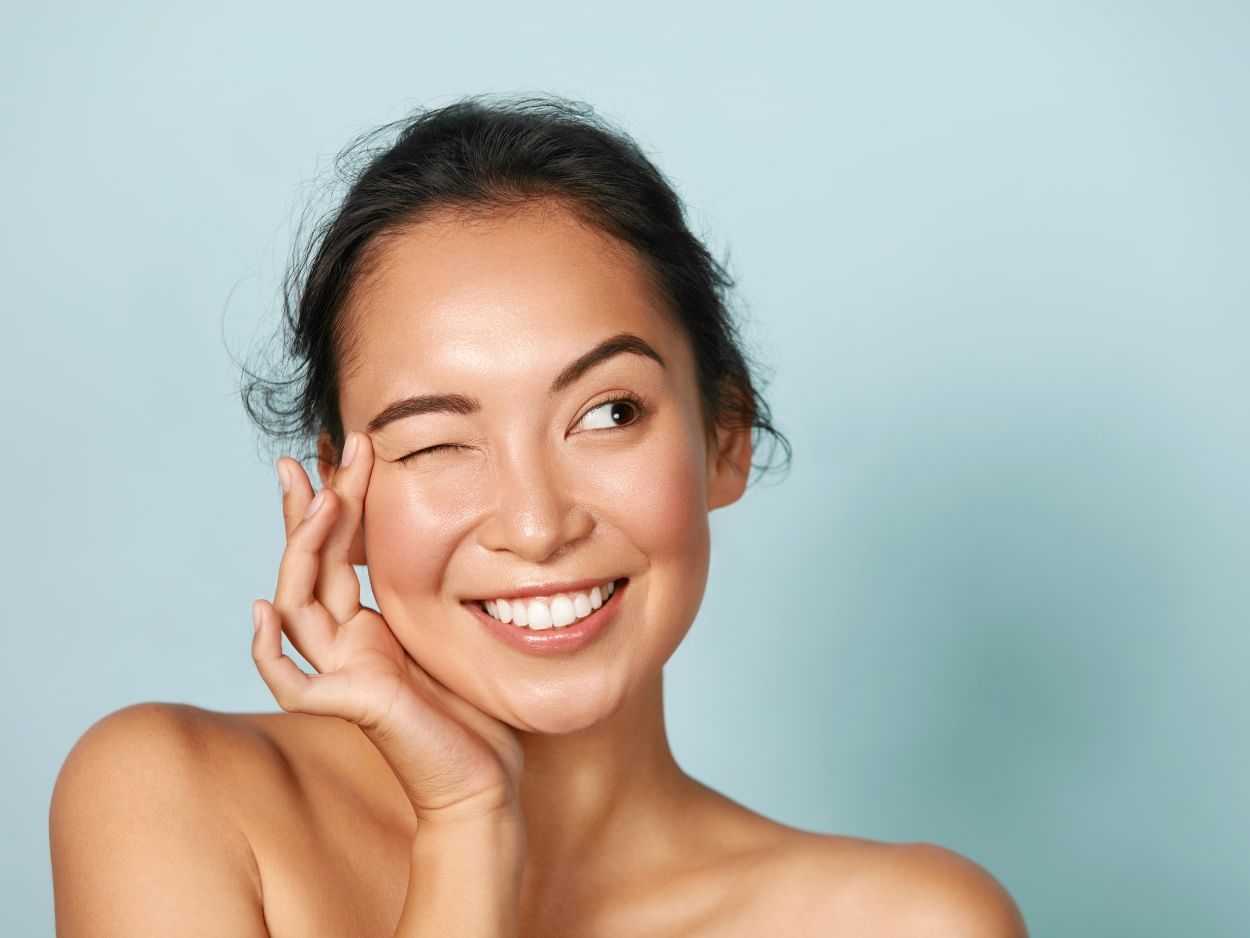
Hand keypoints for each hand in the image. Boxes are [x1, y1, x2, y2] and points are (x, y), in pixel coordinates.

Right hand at [251, 431, 523, 827]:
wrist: (484, 777)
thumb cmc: (476, 710)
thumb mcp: (455, 627)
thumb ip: (436, 589)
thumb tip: (456, 526)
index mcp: (370, 626)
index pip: (340, 552)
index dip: (338, 502)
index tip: (345, 449)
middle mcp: (347, 644)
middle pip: (312, 566)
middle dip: (312, 508)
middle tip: (310, 453)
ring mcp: (340, 673)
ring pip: (297, 605)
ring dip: (303, 550)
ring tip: (322, 498)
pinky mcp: (345, 706)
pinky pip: (289, 681)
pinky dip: (269, 648)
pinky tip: (265, 610)